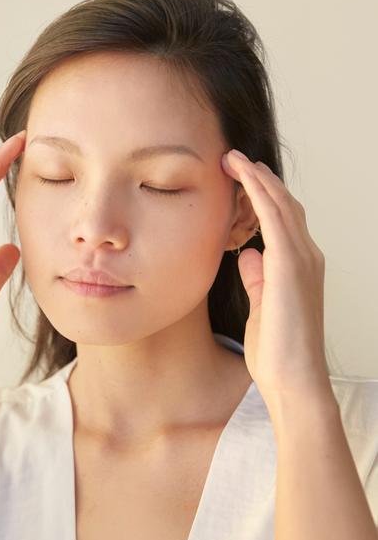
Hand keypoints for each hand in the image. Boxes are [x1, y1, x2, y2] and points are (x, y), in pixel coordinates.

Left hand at [222, 149, 331, 404]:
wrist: (294, 381)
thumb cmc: (277, 351)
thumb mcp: (262, 306)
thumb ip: (257, 278)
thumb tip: (248, 254)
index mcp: (298, 268)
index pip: (281, 221)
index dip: (262, 197)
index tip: (240, 179)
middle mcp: (306, 257)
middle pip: (283, 206)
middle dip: (259, 180)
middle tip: (234, 159)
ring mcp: (302, 259)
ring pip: (280, 204)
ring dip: (256, 178)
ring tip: (234, 158)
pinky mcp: (290, 265)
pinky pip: (274, 217)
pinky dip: (258, 192)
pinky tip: (243, 176)